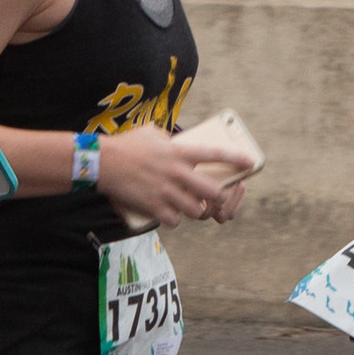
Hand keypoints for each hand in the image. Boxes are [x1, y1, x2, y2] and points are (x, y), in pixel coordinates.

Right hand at [98, 127, 232, 229]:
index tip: (250, 163)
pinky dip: (174, 220)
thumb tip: (176, 144)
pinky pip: (174, 221)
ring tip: (188, 206)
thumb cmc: (126, 144)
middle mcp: (177, 173)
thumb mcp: (151, 133)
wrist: (103, 162)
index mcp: (179, 153)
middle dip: (218, 197)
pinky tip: (169, 215)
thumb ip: (169, 140)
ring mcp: (167, 192)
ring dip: (195, 210)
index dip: (235, 159)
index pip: (214, 155)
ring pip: (196, 210)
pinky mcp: (154, 207)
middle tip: (214, 196)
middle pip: (213, 192)